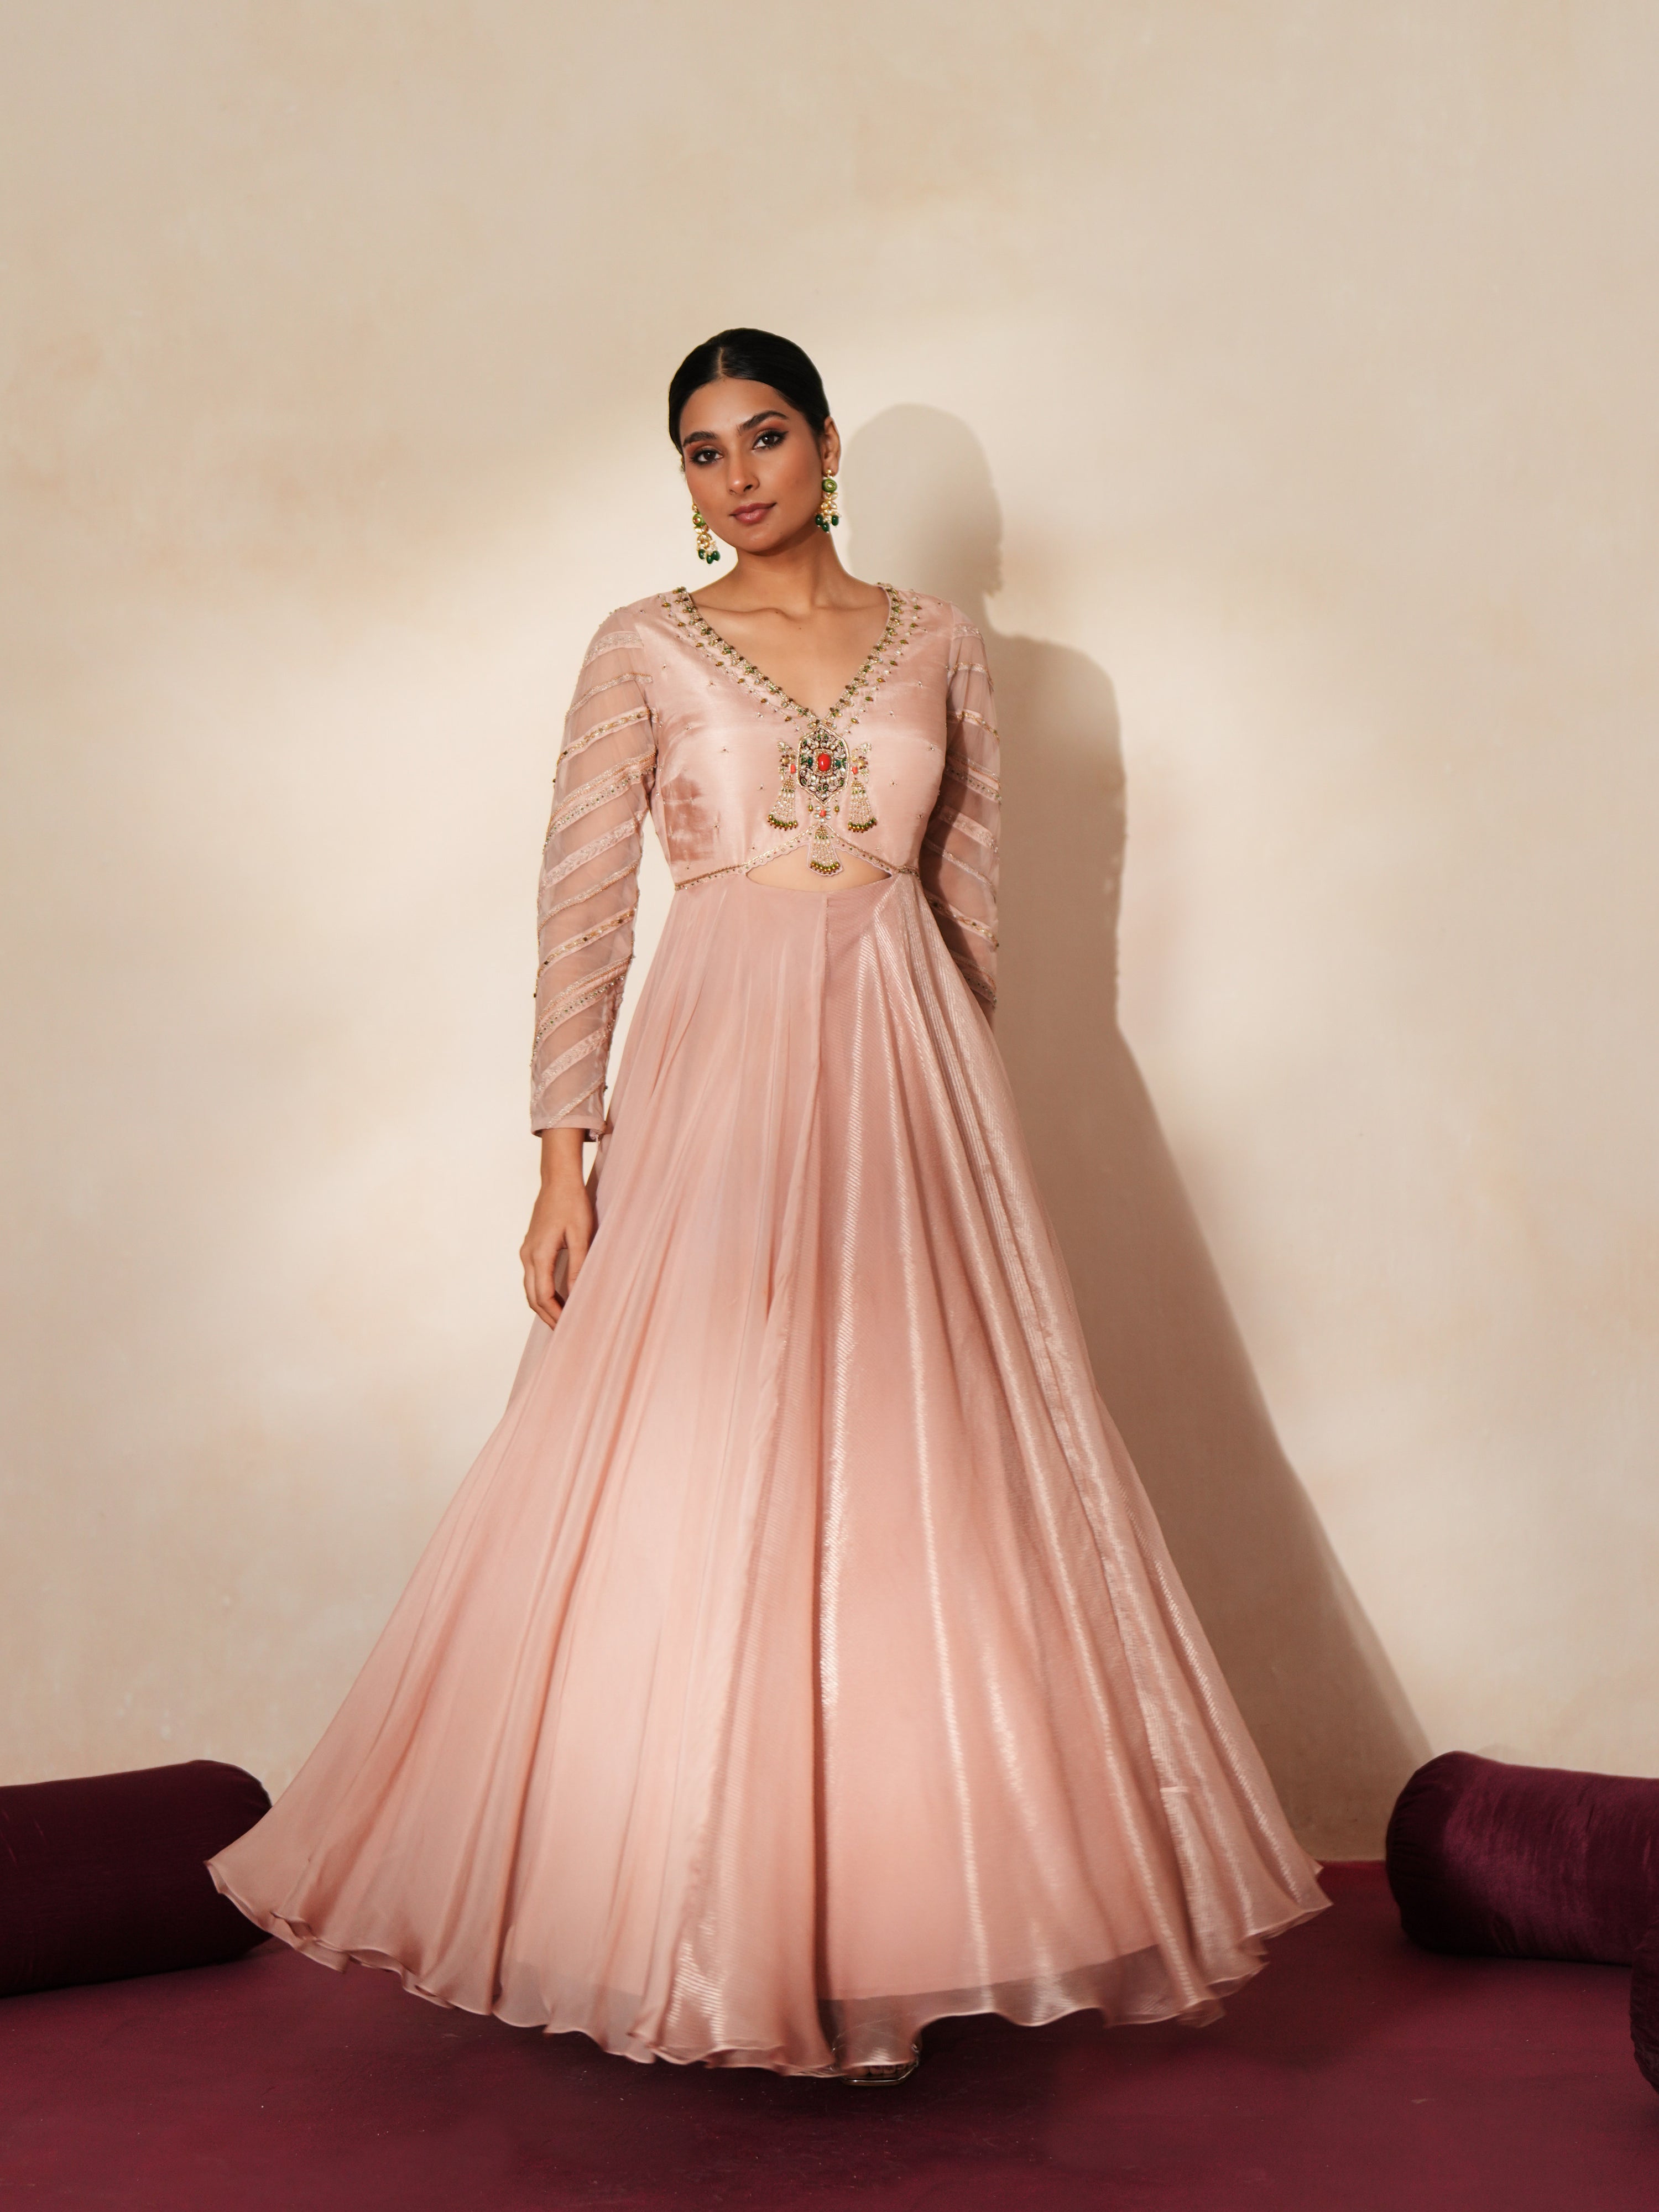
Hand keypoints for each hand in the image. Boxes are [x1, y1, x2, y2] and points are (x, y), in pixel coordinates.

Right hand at [520, 1129, 593, 1328]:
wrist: (558, 1180)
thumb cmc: (573, 1204)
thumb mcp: (581, 1236)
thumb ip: (577, 1266)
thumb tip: (577, 1294)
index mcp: (539, 1254)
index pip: (543, 1297)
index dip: (555, 1315)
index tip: (570, 1327)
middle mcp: (528, 1255)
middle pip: (532, 1297)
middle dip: (547, 1317)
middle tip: (566, 1331)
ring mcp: (526, 1251)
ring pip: (530, 1289)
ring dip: (543, 1306)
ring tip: (562, 1319)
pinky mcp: (530, 1246)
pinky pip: (532, 1278)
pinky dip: (542, 1292)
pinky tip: (557, 1297)